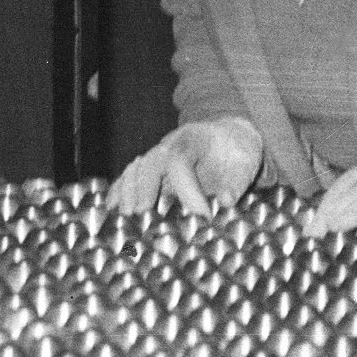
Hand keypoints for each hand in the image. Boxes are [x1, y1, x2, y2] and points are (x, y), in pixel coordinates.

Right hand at [107, 117, 262, 215]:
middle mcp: (171, 145)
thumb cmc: (237, 153)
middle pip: (150, 161)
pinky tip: (110, 210)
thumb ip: (238, 181)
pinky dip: (119, 192)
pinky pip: (130, 178)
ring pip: (136, 169)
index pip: (181, 161)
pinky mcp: (152, 169)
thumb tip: (227, 201)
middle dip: (144, 187)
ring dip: (128, 192)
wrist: (230, 137)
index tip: (201, 214)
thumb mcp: (246, 163)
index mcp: (194, 140)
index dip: (188, 189)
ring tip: (126, 219)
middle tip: (143, 215)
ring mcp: (158, 156)